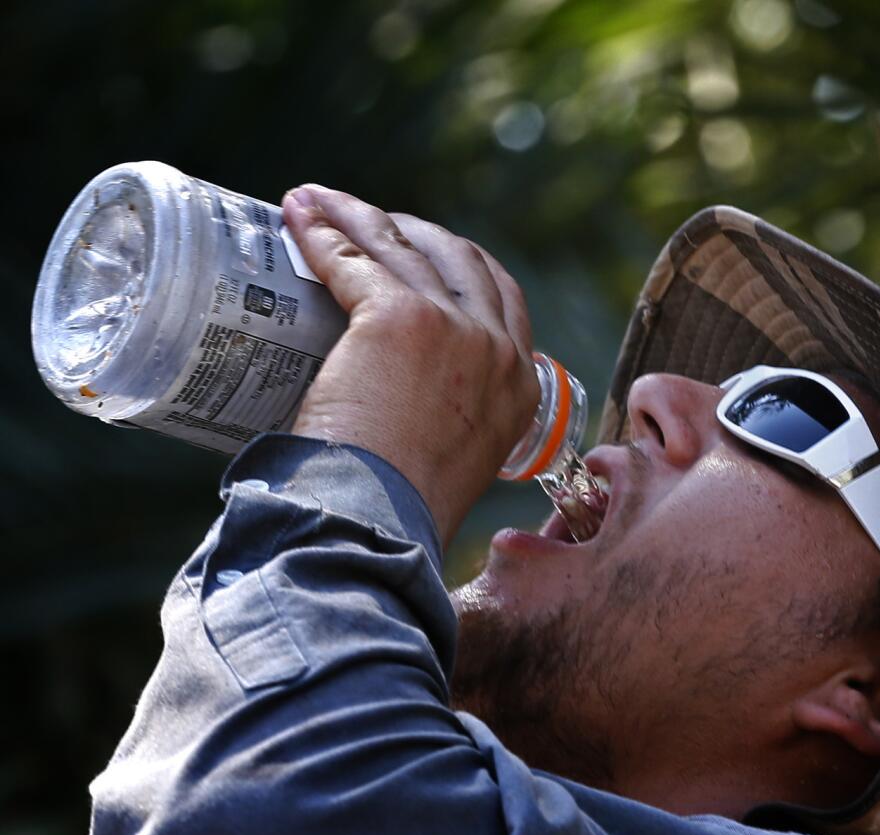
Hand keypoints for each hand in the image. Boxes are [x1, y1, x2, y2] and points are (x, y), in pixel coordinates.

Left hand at [281, 185, 538, 548]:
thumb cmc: (400, 514)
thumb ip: (444, 431)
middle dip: (413, 230)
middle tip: (369, 223)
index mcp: (521, 389)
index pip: (504, 299)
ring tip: (315, 201)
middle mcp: (497, 351)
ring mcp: (455, 329)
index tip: (423, 252)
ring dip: (356, 215)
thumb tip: (392, 423)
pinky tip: (296, 216)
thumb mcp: (452, 466)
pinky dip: (321, 233)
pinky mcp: (399, 318)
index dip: (462, 264)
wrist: (380, 526)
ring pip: (403, 247)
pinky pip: (353, 259)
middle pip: (459, 259)